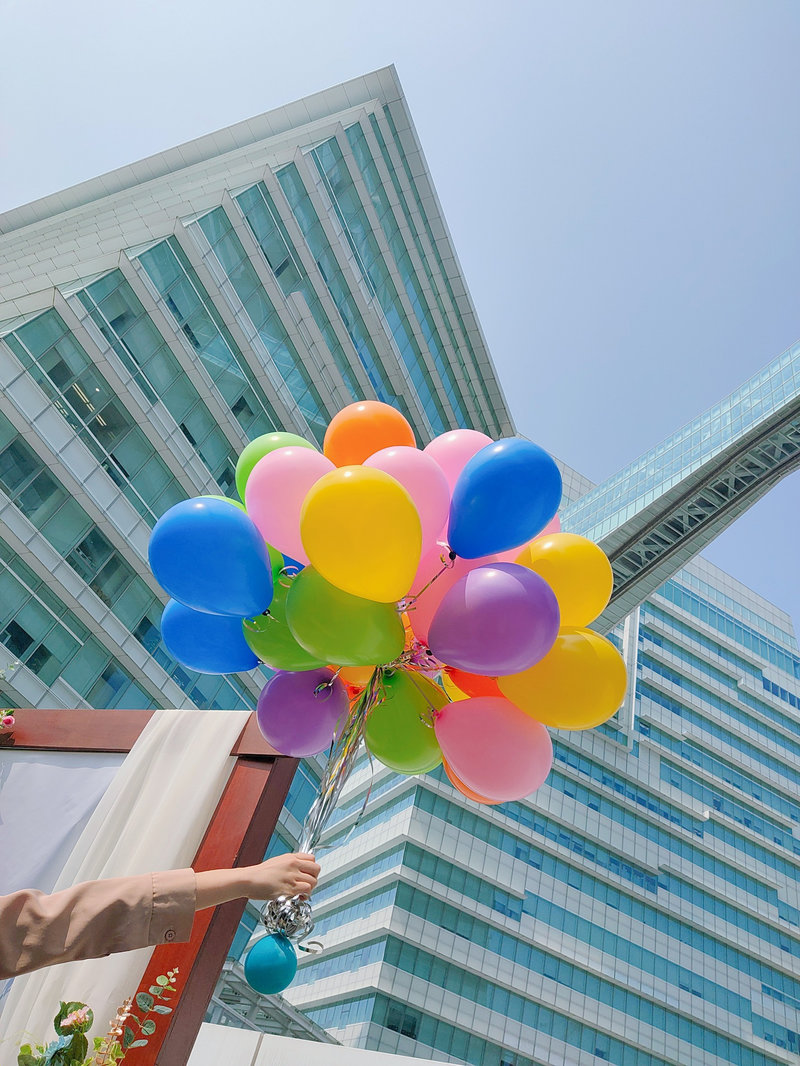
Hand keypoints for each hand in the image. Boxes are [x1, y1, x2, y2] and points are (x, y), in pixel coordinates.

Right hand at [194, 853, 320, 910]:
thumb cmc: (260, 873)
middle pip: (316, 869)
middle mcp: (293, 865)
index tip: (308, 874)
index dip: (312, 868)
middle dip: (314, 878)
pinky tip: (298, 897)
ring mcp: (292, 876)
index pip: (312, 859)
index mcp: (291, 857)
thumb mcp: (278, 862)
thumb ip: (290, 864)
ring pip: (313, 881)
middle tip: (307, 884)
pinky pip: (306, 890)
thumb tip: (299, 869)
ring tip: (302, 892)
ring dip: (309, 889)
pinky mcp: (289, 888)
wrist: (249, 880)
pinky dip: (304, 895)